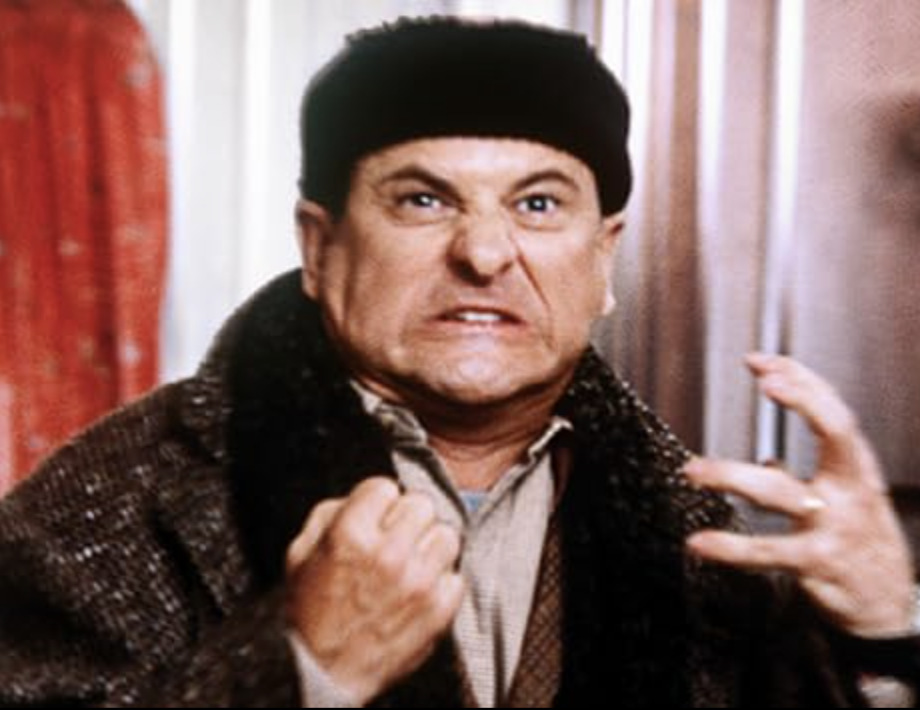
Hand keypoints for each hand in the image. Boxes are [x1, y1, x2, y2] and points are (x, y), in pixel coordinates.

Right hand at [285, 477, 463, 703]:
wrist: (319, 673)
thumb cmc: (309, 613)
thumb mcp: (301, 552)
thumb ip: (332, 513)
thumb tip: (365, 498)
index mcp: (350, 534)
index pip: (385, 487)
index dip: (377, 502)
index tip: (374, 517)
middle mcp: (388, 554)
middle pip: (421, 504)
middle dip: (406, 519)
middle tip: (395, 538)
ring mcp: (417, 582)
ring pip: (447, 535)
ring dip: (430, 546)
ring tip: (412, 563)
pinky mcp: (438, 611)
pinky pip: (456, 577)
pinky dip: (441, 583)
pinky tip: (420, 591)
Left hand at [684, 353, 915, 637]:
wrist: (887, 608)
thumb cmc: (860, 540)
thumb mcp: (847, 495)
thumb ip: (809, 466)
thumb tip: (767, 450)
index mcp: (856, 469)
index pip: (834, 411)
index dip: (801, 380)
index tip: (759, 360)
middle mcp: (850, 490)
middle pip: (835, 433)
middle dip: (804, 400)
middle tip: (766, 381)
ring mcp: (834, 526)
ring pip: (780, 492)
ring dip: (731, 476)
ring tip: (692, 471)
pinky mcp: (817, 564)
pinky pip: (767, 552)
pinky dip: (730, 547)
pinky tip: (699, 543)